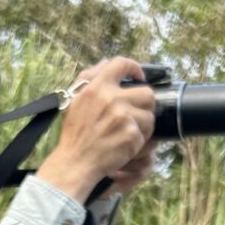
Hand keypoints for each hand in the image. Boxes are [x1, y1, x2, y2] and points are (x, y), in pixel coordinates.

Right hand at [35, 58, 155, 201]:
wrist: (75, 162)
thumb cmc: (75, 133)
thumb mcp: (74, 100)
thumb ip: (89, 78)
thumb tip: (105, 62)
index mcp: (96, 87)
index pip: (121, 64)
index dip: (134, 68)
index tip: (138, 77)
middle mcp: (111, 99)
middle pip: (147, 92)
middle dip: (144, 104)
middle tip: (136, 113)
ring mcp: (123, 117)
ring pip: (149, 115)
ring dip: (143, 125)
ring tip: (128, 132)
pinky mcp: (131, 135)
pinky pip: (146, 135)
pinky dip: (138, 142)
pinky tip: (125, 145)